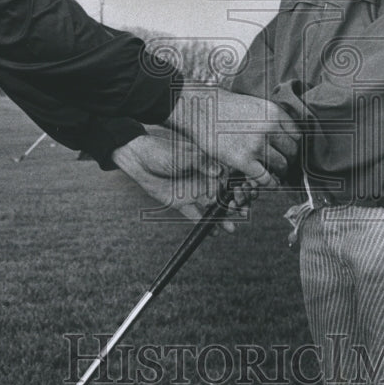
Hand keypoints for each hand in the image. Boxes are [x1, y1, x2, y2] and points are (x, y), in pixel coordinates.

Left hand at [111, 128, 251, 232]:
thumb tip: (219, 171)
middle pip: (226, 195)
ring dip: (223, 218)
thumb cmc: (161, 151)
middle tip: (241, 213)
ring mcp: (194, 192)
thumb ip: (201, 163)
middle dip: (236, 205)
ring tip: (231, 228)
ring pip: (213, 207)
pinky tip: (213, 233)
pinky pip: (195, 215)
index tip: (245, 194)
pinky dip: (205, 225)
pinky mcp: (181, 203)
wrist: (138, 159)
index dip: (240, 186)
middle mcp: (204, 180)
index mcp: (209, 165)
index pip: (230, 177)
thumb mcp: (183, 155)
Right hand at [165, 87, 299, 185]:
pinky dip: (271, 183)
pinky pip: (265, 178)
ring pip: (281, 165)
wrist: (200, 109)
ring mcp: (256, 145)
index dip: (294, 145)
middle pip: (292, 151)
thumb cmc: (224, 105)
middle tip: (284, 163)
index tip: (290, 150)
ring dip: (280, 171)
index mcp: (274, 113)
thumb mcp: (254, 104)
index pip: (297, 134)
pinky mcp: (243, 160)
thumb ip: (270, 118)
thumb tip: (282, 134)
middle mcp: (269, 128)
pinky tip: (271, 183)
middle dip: (289, 158)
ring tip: (276, 172)